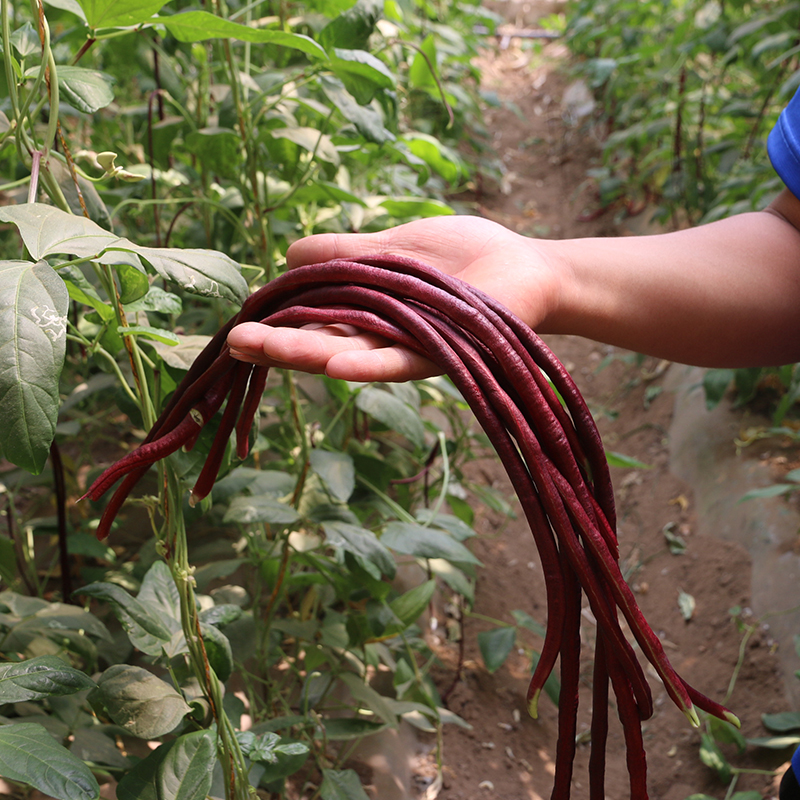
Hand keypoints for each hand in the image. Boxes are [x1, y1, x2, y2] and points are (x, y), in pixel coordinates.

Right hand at [227, 216, 556, 381]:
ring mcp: (410, 345)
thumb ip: (346, 252)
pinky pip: (400, 361)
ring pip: (350, 352)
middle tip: (233, 344)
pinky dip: (368, 364)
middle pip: (322, 340)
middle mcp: (382, 334)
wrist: (528, 269)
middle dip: (277, 342)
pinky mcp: (441, 351)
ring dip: (305, 353)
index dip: (277, 319)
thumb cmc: (465, 257)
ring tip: (258, 350)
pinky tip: (334, 366)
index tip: (241, 320)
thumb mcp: (394, 246)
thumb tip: (288, 256)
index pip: (312, 316)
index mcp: (368, 308)